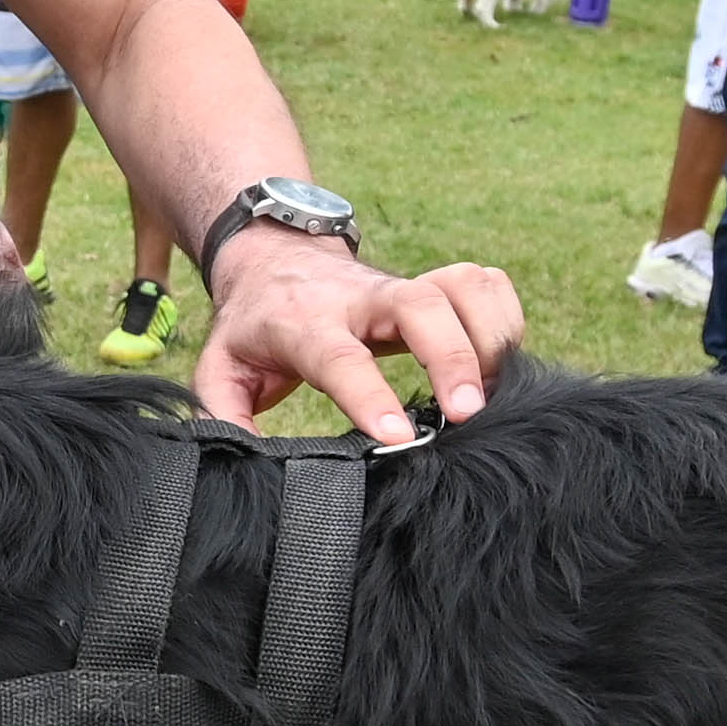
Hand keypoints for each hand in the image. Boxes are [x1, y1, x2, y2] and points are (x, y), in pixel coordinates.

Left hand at [194, 225, 522, 446]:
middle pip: (420, 305)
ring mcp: (402, 286)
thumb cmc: (252, 327)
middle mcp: (361, 298)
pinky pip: (485, 284)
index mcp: (305, 323)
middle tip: (468, 414)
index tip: (401, 436)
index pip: (341, 357)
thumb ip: (225, 418)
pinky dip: (506, 318)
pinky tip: (502, 363)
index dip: (371, 396)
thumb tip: (249, 468)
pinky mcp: (433, 282)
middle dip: (453, 357)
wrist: (272, 257)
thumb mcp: (220, 370)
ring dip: (490, 336)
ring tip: (493, 395)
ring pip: (462, 287)